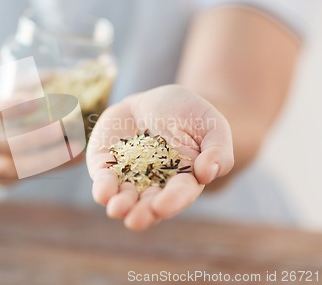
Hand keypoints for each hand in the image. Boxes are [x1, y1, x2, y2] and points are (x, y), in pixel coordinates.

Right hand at [0, 94, 83, 184]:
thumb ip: (22, 85)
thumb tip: (57, 76)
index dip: (7, 107)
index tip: (35, 100)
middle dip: (30, 137)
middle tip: (59, 127)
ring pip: (12, 168)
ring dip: (46, 158)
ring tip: (74, 147)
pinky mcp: (0, 182)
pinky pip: (27, 177)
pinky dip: (53, 167)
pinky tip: (75, 157)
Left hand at [86, 85, 233, 230]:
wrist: (155, 100)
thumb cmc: (189, 115)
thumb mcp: (212, 126)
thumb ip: (218, 150)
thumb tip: (207, 174)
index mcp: (183, 181)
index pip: (179, 194)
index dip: (172, 201)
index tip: (162, 206)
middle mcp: (155, 184)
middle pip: (148, 203)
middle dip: (142, 213)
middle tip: (135, 220)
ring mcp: (129, 176)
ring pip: (124, 196)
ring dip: (120, 204)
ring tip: (116, 209)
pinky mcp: (107, 164)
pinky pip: (104, 178)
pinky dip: (103, 186)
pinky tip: (103, 193)